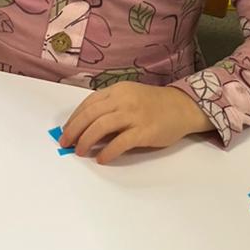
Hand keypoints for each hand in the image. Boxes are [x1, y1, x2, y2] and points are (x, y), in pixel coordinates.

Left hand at [61, 83, 210, 163]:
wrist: (184, 107)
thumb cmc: (155, 105)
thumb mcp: (130, 97)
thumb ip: (110, 108)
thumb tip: (86, 129)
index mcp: (117, 90)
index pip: (88, 103)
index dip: (74, 118)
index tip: (66, 131)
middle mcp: (123, 100)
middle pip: (90, 115)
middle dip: (74, 131)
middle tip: (66, 144)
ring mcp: (134, 115)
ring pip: (101, 126)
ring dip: (86, 141)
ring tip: (80, 152)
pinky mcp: (145, 131)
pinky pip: (120, 142)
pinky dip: (108, 151)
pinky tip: (102, 158)